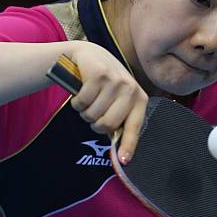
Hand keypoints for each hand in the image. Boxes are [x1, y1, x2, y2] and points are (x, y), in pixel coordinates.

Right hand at [68, 41, 147, 163]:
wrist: (89, 55)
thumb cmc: (104, 83)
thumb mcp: (117, 99)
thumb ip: (119, 119)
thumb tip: (120, 154)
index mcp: (139, 99)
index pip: (134, 127)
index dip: (128, 145)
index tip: (123, 161)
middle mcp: (130, 89)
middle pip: (107, 124)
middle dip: (94, 123)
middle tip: (93, 113)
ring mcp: (115, 80)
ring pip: (92, 114)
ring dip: (84, 111)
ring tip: (88, 99)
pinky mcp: (99, 74)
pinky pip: (82, 102)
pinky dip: (77, 101)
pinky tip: (80, 91)